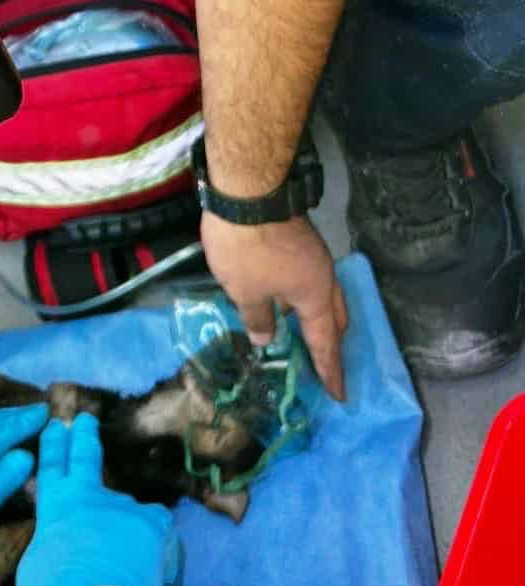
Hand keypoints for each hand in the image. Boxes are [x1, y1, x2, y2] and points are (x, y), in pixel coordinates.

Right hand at [16, 414, 179, 585]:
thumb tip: (67, 543)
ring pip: (129, 510)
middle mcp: (87, 496)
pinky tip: (156, 568)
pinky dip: (158, 545)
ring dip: (127, 529)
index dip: (53, 445)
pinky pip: (159, 528)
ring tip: (127, 564)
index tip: (55, 426)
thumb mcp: (37, 564)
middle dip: (83, 437)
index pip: (51, 467)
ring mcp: (122, 506)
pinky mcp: (152, 524)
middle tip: (85, 420)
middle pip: (85, 457)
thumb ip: (54, 543)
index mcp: (54, 507)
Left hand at [200, 210, 348, 401]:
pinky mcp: (299, 239)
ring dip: (315, 315)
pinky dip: (300, 295)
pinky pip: (307, 277)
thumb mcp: (244, 291)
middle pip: (334, 316)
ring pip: (322, 294)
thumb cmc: (247, 248)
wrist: (248, 190)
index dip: (331, 371)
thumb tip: (267, 337)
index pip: (326, 342)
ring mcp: (313, 254)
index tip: (340, 394)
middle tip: (326, 366)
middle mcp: (323, 276)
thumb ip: (257, 318)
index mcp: (316, 295)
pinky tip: (280, 297)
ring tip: (300, 334)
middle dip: (331, 342)